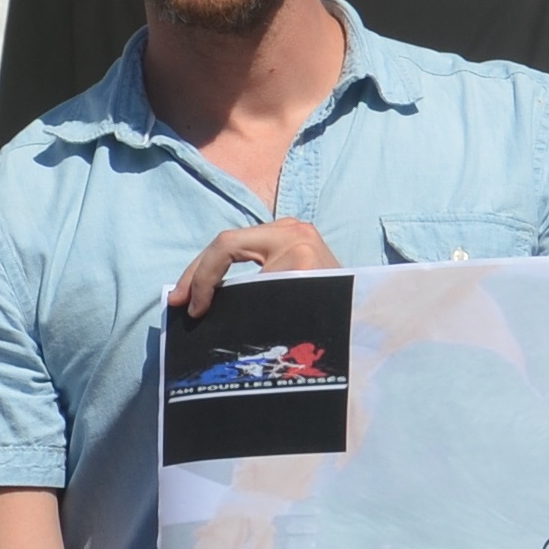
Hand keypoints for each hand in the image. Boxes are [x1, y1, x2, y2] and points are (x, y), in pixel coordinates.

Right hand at [170, 219, 343, 314]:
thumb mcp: (287, 311)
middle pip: (227, 242)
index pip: (227, 246)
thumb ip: (249, 301)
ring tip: (187, 293)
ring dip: (210, 269)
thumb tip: (206, 309)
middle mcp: (294, 231)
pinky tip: (211, 286)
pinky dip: (229, 267)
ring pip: (236, 244)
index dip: (203, 277)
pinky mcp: (297, 239)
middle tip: (176, 299)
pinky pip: (252, 249)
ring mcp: (297, 232)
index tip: (195, 310)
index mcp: (293, 245)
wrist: (372, 317)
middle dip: (198, 272)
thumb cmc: (332, 317)